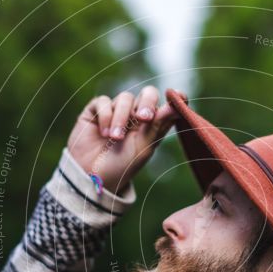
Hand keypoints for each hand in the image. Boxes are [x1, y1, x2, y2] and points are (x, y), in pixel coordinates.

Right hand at [68, 86, 187, 195]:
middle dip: (147, 103)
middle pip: (148, 94)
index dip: (175, 98)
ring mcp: (116, 112)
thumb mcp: (143, 147)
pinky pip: (103, 101)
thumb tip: (181, 99)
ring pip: (125, 98)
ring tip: (115, 138)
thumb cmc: (121, 167)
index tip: (180, 96)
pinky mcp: (96, 111)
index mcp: (153, 125)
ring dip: (121, 118)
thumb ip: (159, 123)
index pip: (167, 105)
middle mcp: (136, 116)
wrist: (91, 178)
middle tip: (143, 118)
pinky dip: (105, 116)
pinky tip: (103, 134)